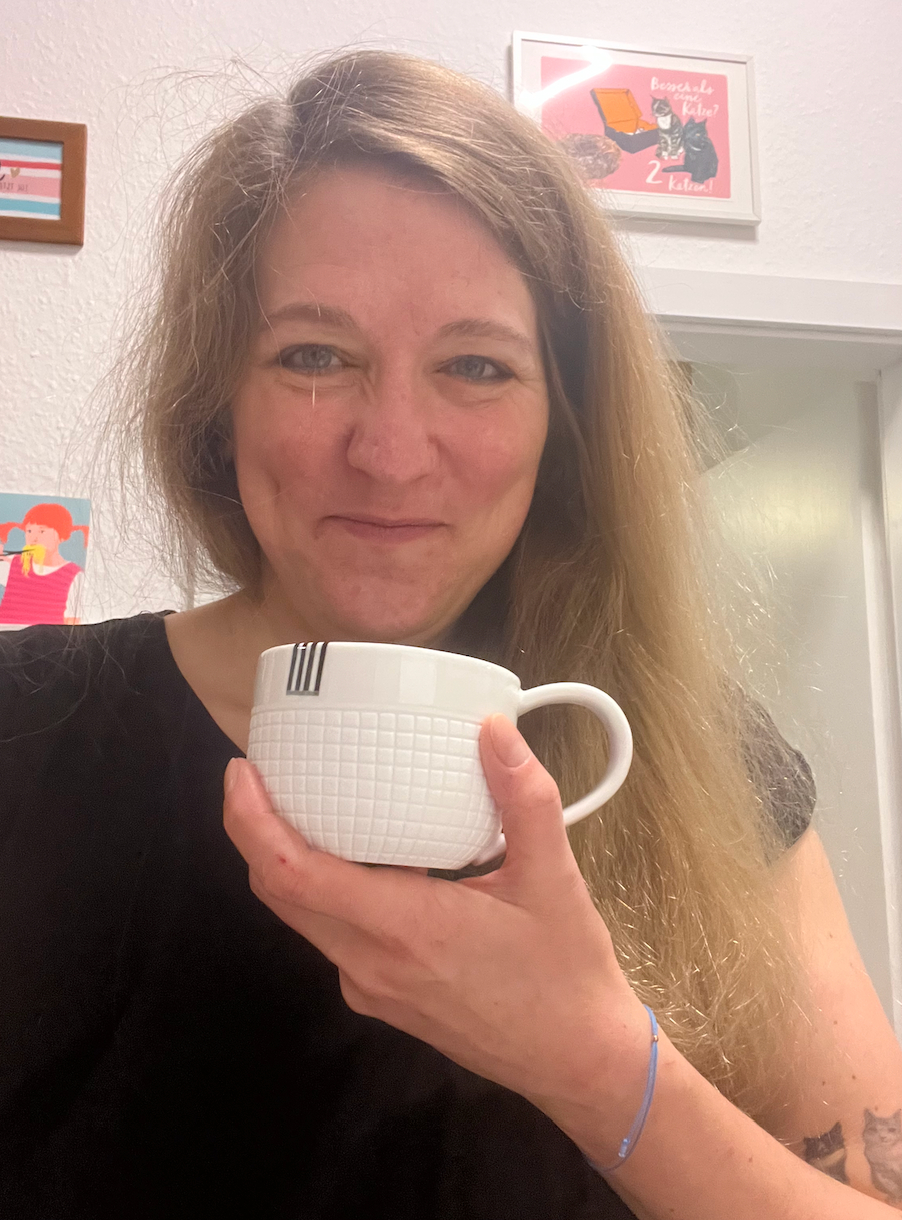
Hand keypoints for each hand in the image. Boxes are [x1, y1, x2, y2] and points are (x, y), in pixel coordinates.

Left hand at [223, 714, 647, 1122]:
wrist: (577, 1061)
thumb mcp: (554, 878)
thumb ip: (524, 799)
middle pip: (281, 894)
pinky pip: (332, 936)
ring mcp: (371, 987)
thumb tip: (493, 730)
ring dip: (285, 862)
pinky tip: (359, 856)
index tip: (242, 772)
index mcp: (405, 928)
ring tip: (301, 802)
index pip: (294, 874)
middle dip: (255, 831)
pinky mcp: (382, 998)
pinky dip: (323, 890)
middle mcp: (371, 963)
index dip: (252, 821)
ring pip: (302, 917)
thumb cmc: (566, 974)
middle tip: (260, 773)